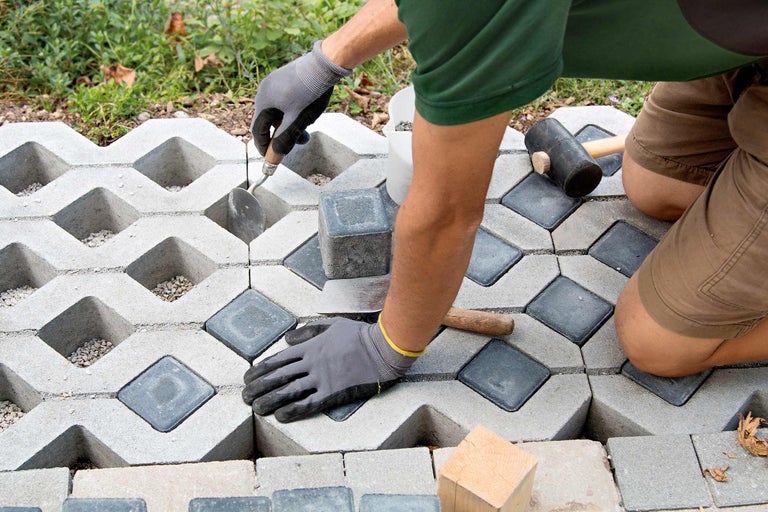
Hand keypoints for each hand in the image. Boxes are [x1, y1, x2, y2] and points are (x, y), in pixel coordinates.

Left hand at [242, 317, 421, 422]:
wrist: (383, 349)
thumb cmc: (360, 335)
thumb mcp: (332, 324)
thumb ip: (309, 331)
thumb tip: (287, 338)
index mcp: (310, 347)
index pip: (279, 360)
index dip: (260, 370)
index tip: (248, 378)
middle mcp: (312, 363)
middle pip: (279, 377)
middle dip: (259, 387)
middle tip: (244, 397)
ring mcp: (322, 378)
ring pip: (289, 391)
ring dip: (270, 400)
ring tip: (256, 408)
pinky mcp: (334, 393)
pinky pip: (309, 403)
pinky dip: (293, 410)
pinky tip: (281, 416)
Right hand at [250, 41, 351, 156]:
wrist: (324, 64)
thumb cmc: (309, 93)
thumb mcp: (298, 120)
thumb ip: (285, 138)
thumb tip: (276, 155)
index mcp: (263, 102)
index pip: (258, 130)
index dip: (265, 147)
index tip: (273, 158)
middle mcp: (264, 91)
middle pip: (269, 122)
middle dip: (283, 135)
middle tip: (300, 140)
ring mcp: (274, 83)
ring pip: (279, 112)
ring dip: (291, 124)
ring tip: (308, 126)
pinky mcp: (284, 79)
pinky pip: (284, 102)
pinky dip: (293, 112)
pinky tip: (308, 111)